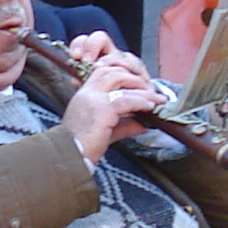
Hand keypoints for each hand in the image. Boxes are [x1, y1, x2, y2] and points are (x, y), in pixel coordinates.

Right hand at [60, 32, 161, 161]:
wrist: (69, 156)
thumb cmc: (82, 146)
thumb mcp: (105, 131)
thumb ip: (123, 125)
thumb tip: (142, 125)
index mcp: (84, 95)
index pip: (102, 72)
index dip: (122, 74)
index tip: (137, 83)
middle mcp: (88, 93)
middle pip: (114, 72)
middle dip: (135, 78)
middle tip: (150, 88)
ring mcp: (95, 99)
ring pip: (123, 83)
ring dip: (143, 90)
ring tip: (157, 98)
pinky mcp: (103, 109)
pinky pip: (127, 100)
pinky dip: (141, 101)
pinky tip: (149, 106)